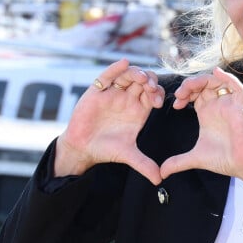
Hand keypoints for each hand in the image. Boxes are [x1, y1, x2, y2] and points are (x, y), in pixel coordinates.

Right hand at [54, 58, 163, 183]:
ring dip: (136, 74)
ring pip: (128, 76)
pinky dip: (116, 68)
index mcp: (138, 111)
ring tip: (142, 79)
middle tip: (151, 88)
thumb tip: (160, 179)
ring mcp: (113, 93)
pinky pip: (108, 75)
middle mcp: (127, 99)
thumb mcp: (128, 155)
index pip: (152, 95)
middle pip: (143, 82)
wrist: (83, 148)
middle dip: (150, 82)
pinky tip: (124, 63)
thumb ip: (144, 164)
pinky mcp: (97, 91)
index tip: (158, 102)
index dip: (157, 94)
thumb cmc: (106, 149)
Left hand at [160, 68, 242, 199]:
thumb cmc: (224, 160)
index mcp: (207, 113)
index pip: (194, 94)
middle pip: (202, 84)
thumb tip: (162, 173)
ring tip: (189, 89)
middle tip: (179, 95)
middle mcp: (217, 106)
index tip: (176, 105)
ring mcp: (228, 104)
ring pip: (216, 81)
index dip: (183, 94)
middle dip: (188, 85)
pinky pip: (236, 86)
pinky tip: (216, 73)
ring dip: (201, 80)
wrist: (242, 166)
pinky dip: (227, 77)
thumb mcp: (195, 158)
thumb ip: (177, 163)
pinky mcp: (239, 106)